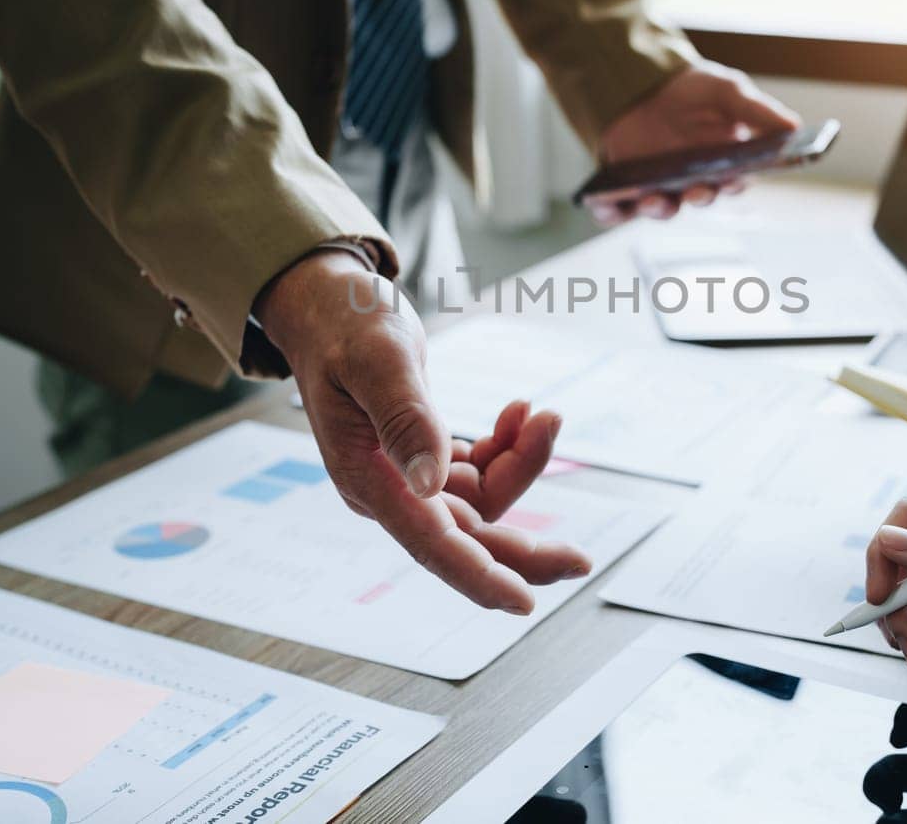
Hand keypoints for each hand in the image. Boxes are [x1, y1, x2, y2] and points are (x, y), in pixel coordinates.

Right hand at [256, 251, 590, 613]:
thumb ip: (406, 419)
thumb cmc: (343, 324)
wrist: (325, 305)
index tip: (524, 601)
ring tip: (543, 414)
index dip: (478, 575)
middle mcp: (386, 489)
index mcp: (366, 477)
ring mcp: (405, 477)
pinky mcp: (422, 457)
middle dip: (523, 548)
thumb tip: (430, 485)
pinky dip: (507, 448)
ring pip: (481, 499)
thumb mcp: (379, 360)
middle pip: (465, 537)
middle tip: (581, 558)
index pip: (428, 542)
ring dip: (522, 465)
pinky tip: (519, 412)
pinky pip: (479, 472)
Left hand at [588, 62, 800, 224]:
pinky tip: (604, 205)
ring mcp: (659, 187)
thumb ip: (757, 111)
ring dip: (659, 208)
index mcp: (723, 165)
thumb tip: (794, 127)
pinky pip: (617, 210)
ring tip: (653, 198)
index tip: (734, 178)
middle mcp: (693, 182)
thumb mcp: (727, 92)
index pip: (734, 182)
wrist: (642, 83)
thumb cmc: (694, 92)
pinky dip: (610, 211)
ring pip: (662, 208)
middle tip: (697, 190)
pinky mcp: (624, 189)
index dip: (735, 183)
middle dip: (699, 197)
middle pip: (699, 198)